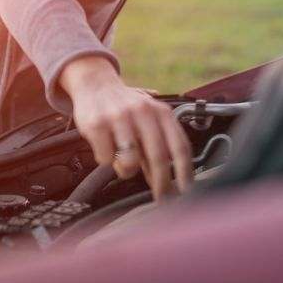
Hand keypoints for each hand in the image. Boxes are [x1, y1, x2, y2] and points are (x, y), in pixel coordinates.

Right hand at [59, 56, 191, 199]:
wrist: (95, 83)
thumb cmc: (126, 107)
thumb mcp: (148, 118)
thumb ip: (159, 145)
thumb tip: (170, 181)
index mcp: (161, 111)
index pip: (180, 146)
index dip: (185, 172)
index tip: (187, 193)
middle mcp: (143, 111)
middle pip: (159, 157)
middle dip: (162, 184)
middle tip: (162, 199)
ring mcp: (119, 117)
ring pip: (130, 161)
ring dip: (126, 169)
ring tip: (121, 160)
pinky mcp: (97, 124)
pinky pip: (105, 159)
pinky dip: (106, 159)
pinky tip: (104, 147)